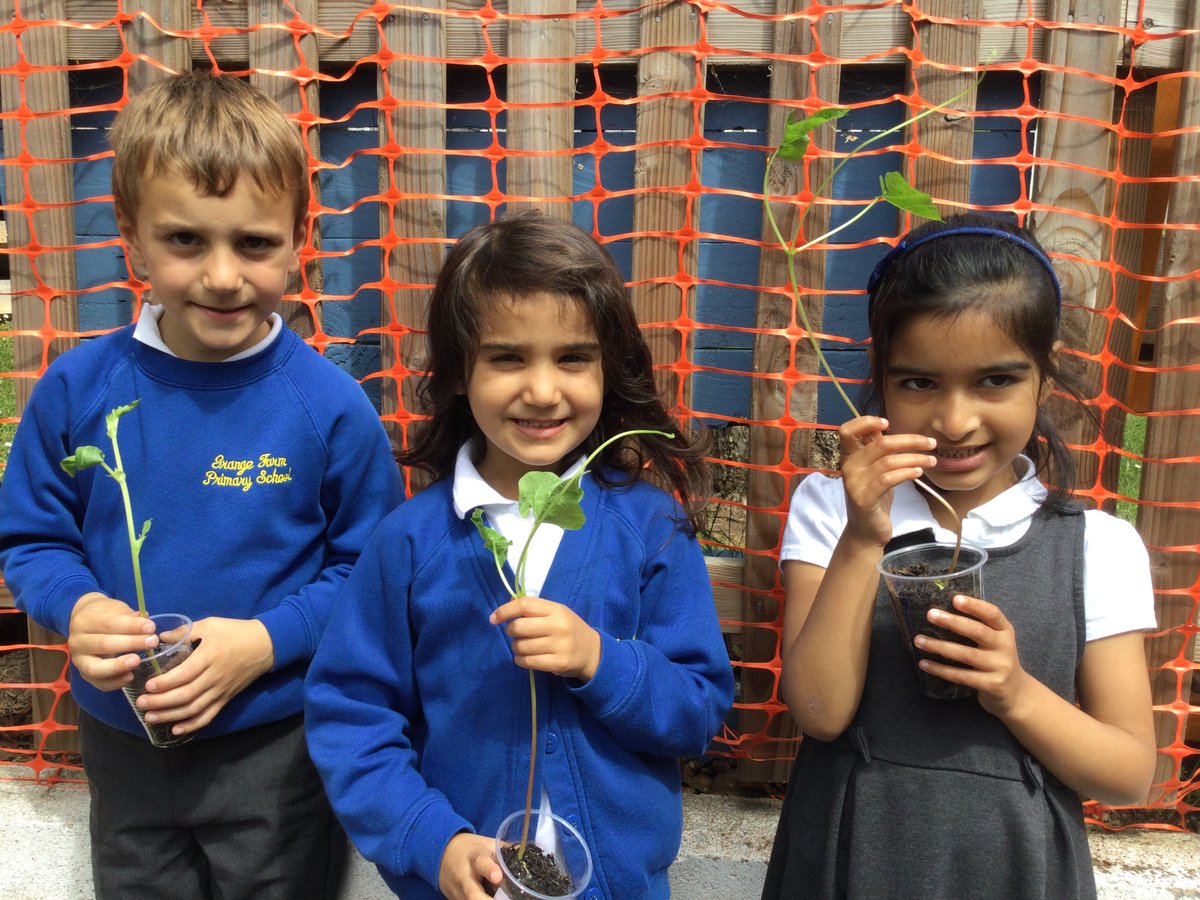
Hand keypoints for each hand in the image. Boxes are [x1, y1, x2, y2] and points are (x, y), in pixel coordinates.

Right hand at [67, 593, 159, 690]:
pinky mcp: (85, 675)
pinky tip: (130, 676)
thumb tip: (146, 622)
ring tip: (137, 661)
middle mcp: (77, 642)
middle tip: (152, 642)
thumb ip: (129, 616)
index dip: (131, 626)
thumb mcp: (115, 608)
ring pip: (96, 668)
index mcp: (84, 621)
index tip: (151, 627)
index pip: (109, 624)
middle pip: (104, 645)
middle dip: (130, 644)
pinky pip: (99, 683)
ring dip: (118, 666)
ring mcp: (79, 661)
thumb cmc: (105, 615)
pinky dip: (114, 683)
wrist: (85, 624)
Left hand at [137, 616, 274, 734]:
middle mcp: (215, 677)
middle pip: (186, 695)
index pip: (184, 674)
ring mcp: (221, 690)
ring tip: (150, 717)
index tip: (148, 685)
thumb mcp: (211, 624)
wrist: (266, 645)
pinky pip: (209, 716)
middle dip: (161, 702)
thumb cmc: (236, 632)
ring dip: (171, 716)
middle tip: (141, 703)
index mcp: (210, 656)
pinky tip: (176, 730)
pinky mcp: (226, 698)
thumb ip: (185, 631)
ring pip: (194, 709)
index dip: (165, 683)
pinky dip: (192, 725)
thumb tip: (159, 638)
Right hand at [438, 832, 501, 899]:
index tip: (497, 877)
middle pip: (473, 894)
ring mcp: (458, 892)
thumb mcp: (486, 845)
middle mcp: (464, 878)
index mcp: (474, 858)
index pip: (481, 863)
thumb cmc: (470, 849)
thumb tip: (530, 854)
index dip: (489, 870)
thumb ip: (505, 852)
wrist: (441, 853)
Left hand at [489, 596, 600, 681]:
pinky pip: (528, 662)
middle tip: (515, 634)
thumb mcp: (556, 613)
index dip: (505, 611)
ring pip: (521, 646)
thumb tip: (508, 605)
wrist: (592, 652)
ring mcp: (559, 646)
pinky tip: (524, 658)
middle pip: (519, 627)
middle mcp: (558, 626)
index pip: (525, 605)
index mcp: (556, 609)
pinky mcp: (558, 664)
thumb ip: (535, 609)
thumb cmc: (569, 629)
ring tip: (522, 646)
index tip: (493, 618)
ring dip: (515, 647)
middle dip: (510, 631)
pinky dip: (520, 660)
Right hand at [838, 416, 936, 546]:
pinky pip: (888, 479)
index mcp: (849, 457)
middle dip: (910, 440)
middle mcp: (848, 467)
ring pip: (888, 461)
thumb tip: (886, 427)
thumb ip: (875, 450)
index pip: (847, 431)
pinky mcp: (865, 499)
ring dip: (915, 458)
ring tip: (932, 460)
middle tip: (931, 442)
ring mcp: (855, 484)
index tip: (887, 423)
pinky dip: (906, 472)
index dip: (865, 422)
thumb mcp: (873, 470)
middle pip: (879, 443)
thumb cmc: (874, 496)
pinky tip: (919, 472)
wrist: (866, 531)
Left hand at [913, 594, 1034, 717]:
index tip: (955, 599)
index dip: (975, 606)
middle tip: (930, 615)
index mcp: (1005, 631)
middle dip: (952, 622)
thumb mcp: (995, 642)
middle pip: (978, 631)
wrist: (1016, 694)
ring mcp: (999, 667)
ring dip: (939, 646)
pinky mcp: (991, 685)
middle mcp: (1005, 647)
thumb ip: (978, 627)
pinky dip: (941, 669)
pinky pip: (961, 675)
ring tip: (919, 640)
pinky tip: (924, 663)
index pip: (993, 614)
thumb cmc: (996, 660)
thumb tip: (942, 612)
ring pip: (966, 654)